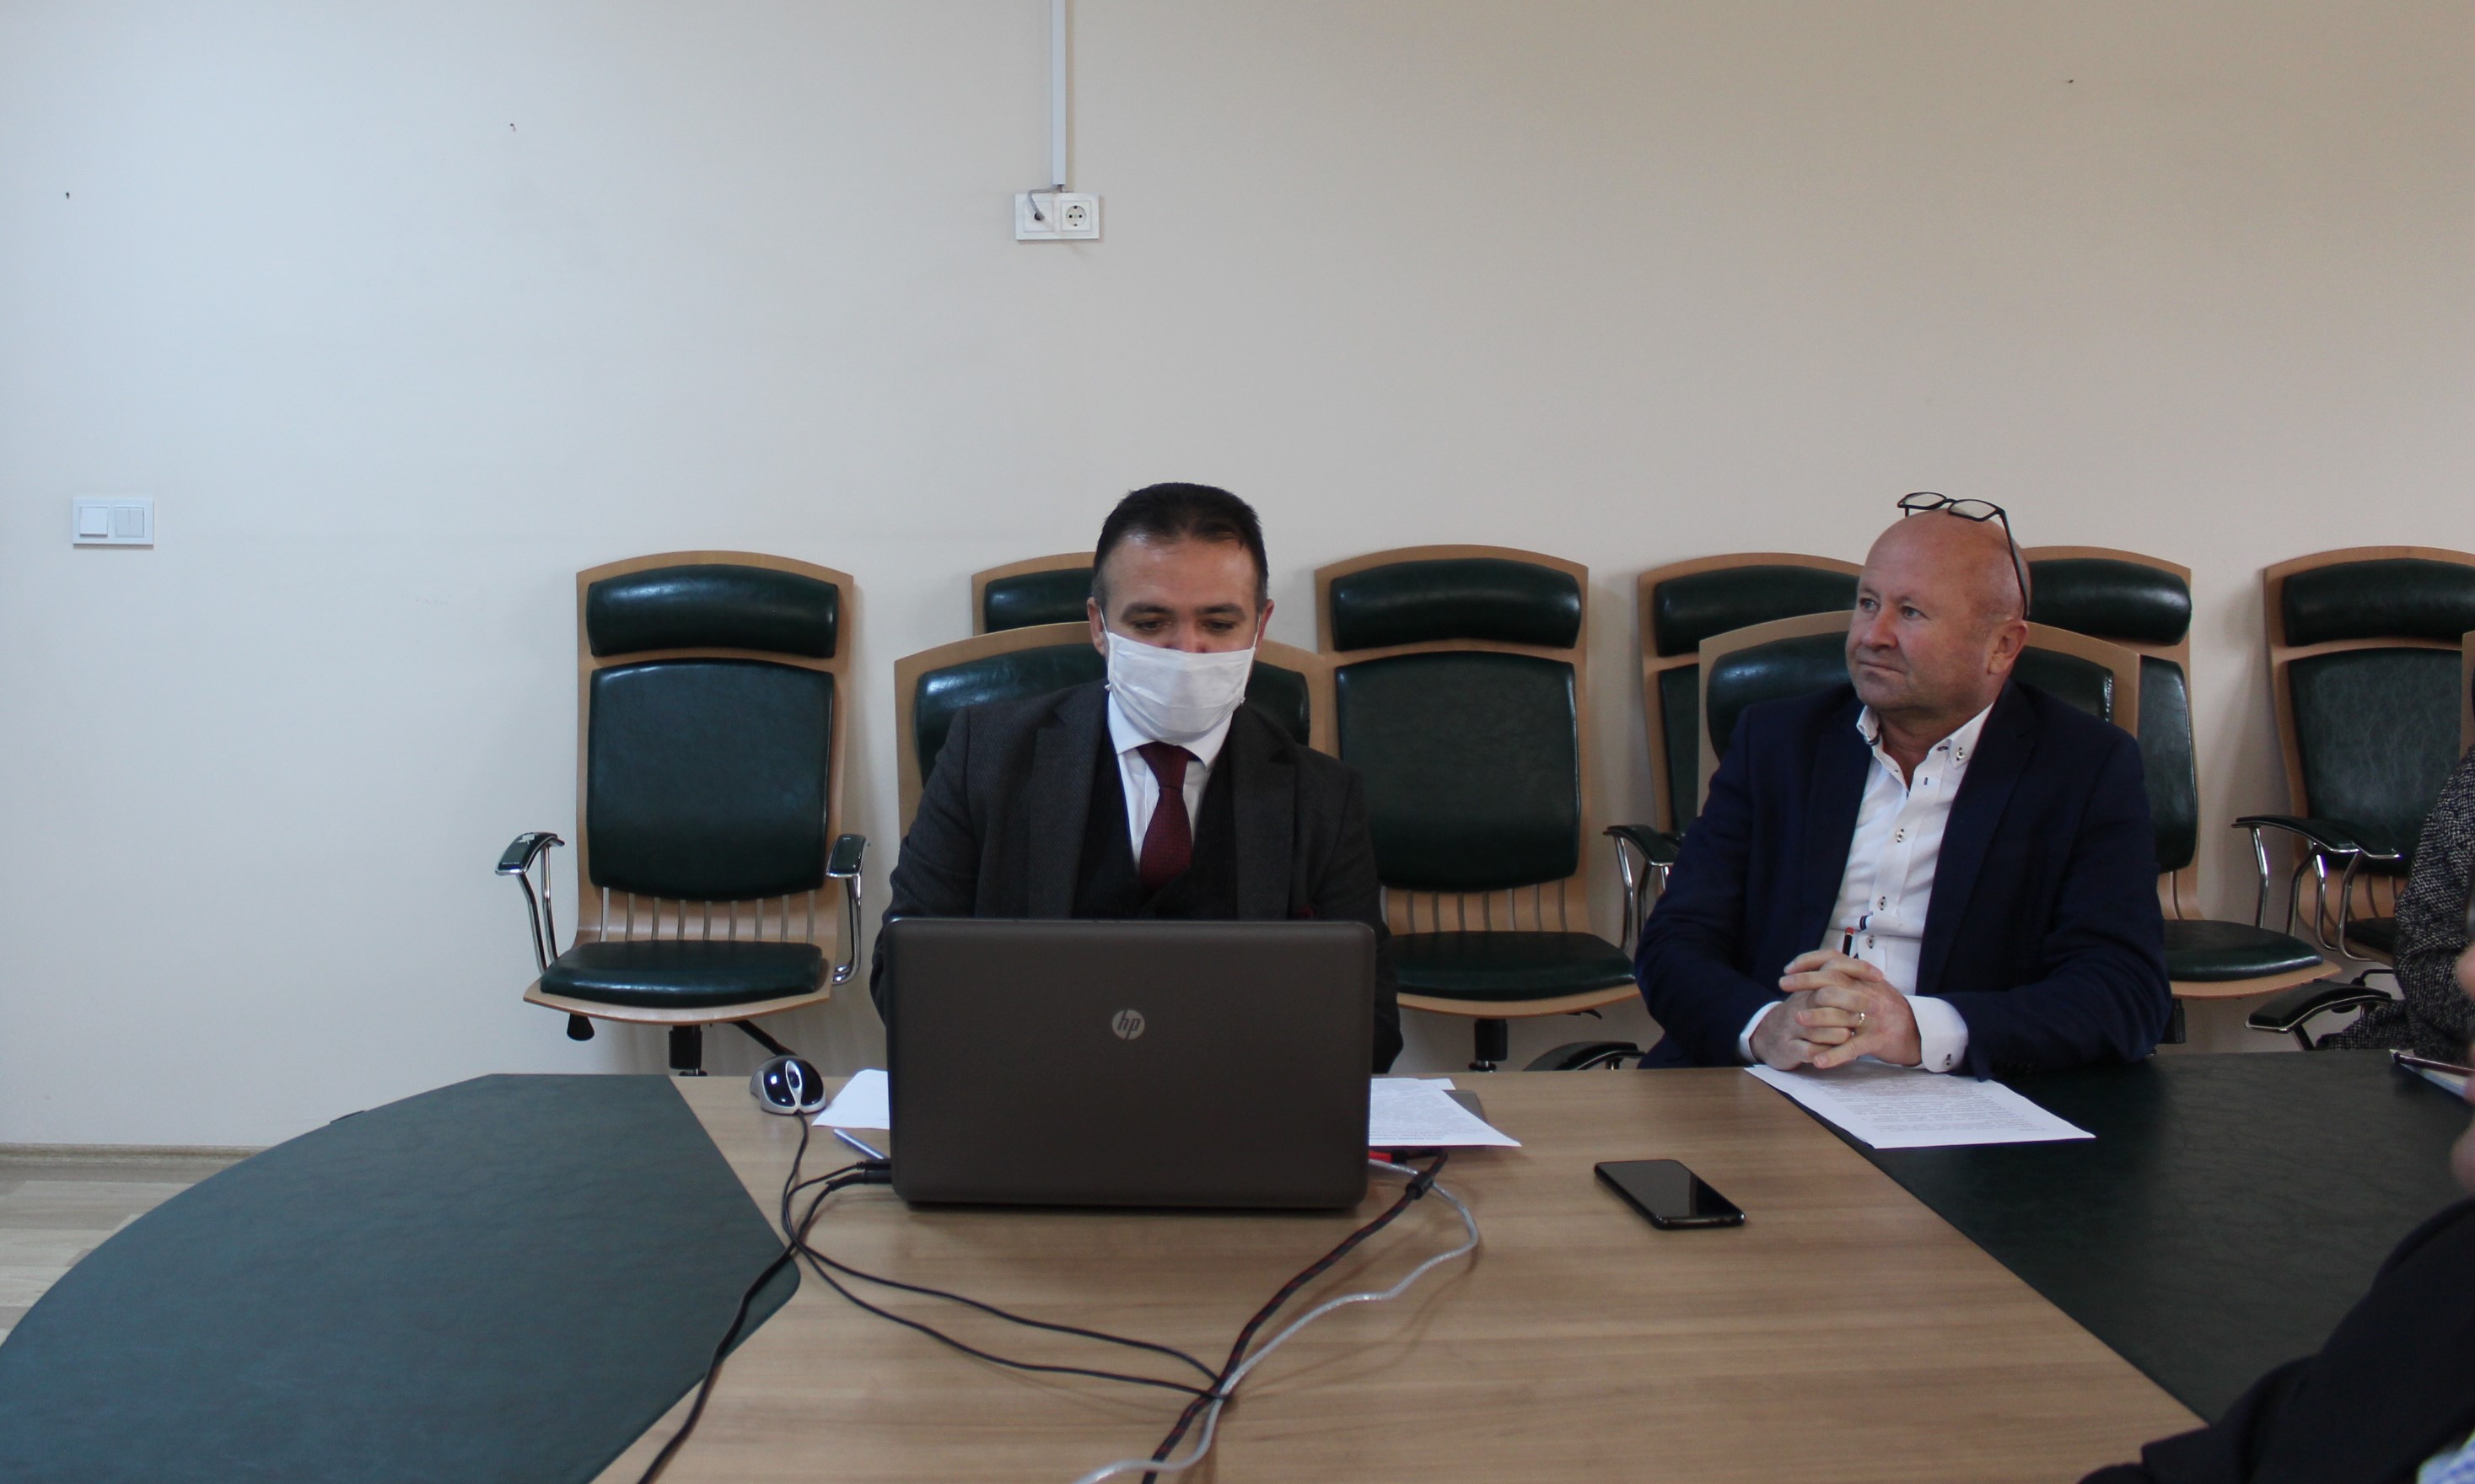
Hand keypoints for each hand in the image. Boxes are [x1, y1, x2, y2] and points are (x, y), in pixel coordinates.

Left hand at [1776, 950, 1920, 1068]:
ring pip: (1842, 1013)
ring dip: (1817, 1016)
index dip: (1810, 961)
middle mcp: (1867, 993)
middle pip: (1834, 980)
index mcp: (1863, 979)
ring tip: (1796, 1018)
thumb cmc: (1886, 1009)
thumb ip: (1846, 978)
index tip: (1789, 968)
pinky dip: (1835, 1055)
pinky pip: (1853, 1047)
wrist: (1918, 1032)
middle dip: (1805, 981)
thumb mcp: (1869, 987)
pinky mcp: (1877, 1039)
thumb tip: (1816, 968)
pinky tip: (1818, 1061)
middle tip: (1783, 985)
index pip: (1834, 960)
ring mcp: (1873, 1017)